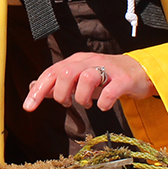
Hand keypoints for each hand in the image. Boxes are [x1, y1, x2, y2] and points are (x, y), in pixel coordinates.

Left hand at [24, 52, 154, 111]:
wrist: (139, 72)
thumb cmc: (106, 77)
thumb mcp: (79, 77)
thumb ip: (58, 82)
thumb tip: (33, 87)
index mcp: (76, 61)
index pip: (51, 72)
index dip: (38, 90)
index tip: (28, 107)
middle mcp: (90, 61)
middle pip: (65, 72)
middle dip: (61, 93)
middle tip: (68, 103)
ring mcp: (107, 69)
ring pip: (86, 78)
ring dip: (81, 97)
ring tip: (87, 104)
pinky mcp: (123, 80)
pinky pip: (110, 91)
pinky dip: (104, 102)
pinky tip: (103, 106)